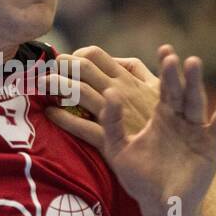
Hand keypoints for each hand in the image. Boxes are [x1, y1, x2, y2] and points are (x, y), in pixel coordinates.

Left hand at [44, 45, 159, 135]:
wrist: (174, 160)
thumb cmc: (169, 123)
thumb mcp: (158, 91)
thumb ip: (139, 72)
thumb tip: (119, 61)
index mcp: (128, 79)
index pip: (95, 55)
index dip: (75, 55)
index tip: (67, 63)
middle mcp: (119, 92)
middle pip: (82, 68)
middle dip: (60, 65)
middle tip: (45, 69)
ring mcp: (113, 114)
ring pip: (78, 92)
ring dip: (55, 84)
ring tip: (40, 84)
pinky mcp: (110, 139)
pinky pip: (80, 126)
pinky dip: (61, 118)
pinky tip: (50, 114)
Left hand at [46, 44, 215, 210]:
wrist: (160, 205)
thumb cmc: (140, 178)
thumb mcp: (119, 148)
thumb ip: (111, 123)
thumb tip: (107, 93)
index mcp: (161, 115)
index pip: (162, 87)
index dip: (164, 70)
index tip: (164, 49)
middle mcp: (180, 118)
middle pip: (178, 91)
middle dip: (175, 74)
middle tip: (170, 56)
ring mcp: (196, 129)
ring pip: (195, 101)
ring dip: (194, 83)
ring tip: (192, 62)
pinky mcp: (210, 144)